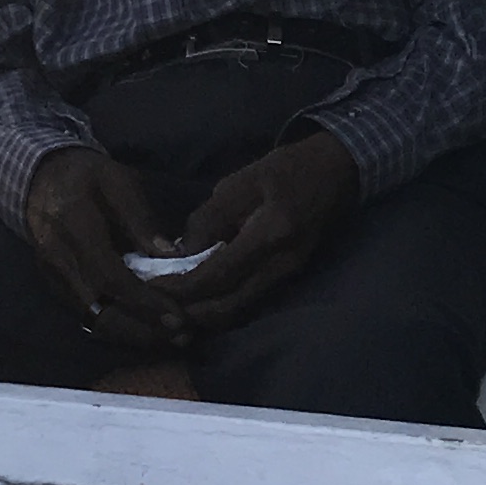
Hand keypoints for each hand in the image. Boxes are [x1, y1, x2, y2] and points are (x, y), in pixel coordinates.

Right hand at [23, 145, 183, 348]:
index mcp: (73, 227)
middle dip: (143, 329)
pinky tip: (147, 329)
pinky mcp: (57, 289)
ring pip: (93, 321)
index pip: (110, 276)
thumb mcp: (117, 181)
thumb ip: (141, 219)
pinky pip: (88, 317)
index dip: (145, 301)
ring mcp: (54, 279)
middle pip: (100, 311)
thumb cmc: (85, 175)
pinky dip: (119, 328)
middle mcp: (58, 261)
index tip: (179, 316)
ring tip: (171, 338)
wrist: (39, 178)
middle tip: (183, 336)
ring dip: (133, 334)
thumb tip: (172, 256)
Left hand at [161, 129, 361, 338]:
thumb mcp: (240, 182)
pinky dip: (220, 306)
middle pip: (228, 307)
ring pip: (238, 311)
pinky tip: (198, 298)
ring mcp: (287, 277)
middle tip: (155, 303)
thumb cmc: (285, 170)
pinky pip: (248, 303)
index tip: (150, 286)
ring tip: (171, 304)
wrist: (335, 173)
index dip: (182, 287)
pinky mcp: (286, 279)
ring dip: (203, 314)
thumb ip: (209, 219)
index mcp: (270, 236)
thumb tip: (180, 253)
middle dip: (188, 311)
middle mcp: (281, 266)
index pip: (218, 275)